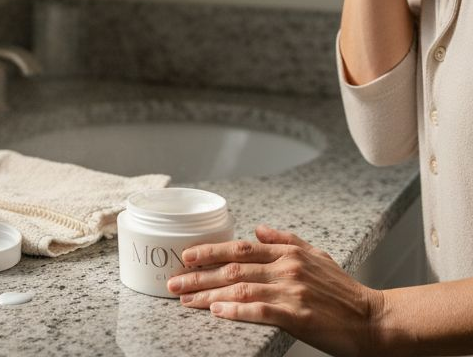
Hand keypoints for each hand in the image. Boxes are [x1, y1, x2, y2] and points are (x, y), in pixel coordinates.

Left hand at [167, 224, 385, 356]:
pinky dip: (235, 310)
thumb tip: (257, 227)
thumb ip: (284, 239)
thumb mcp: (315, 254)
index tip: (186, 256)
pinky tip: (216, 311)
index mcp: (287, 253)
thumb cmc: (342, 290)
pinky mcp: (297, 315)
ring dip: (208, 294)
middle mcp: (286, 267)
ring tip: (186, 299)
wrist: (372, 319)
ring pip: (239, 288)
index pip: (240, 247)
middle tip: (174, 281)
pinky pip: (259, 310)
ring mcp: (291, 291)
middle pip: (233, 268)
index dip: (210, 251)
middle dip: (199, 274)